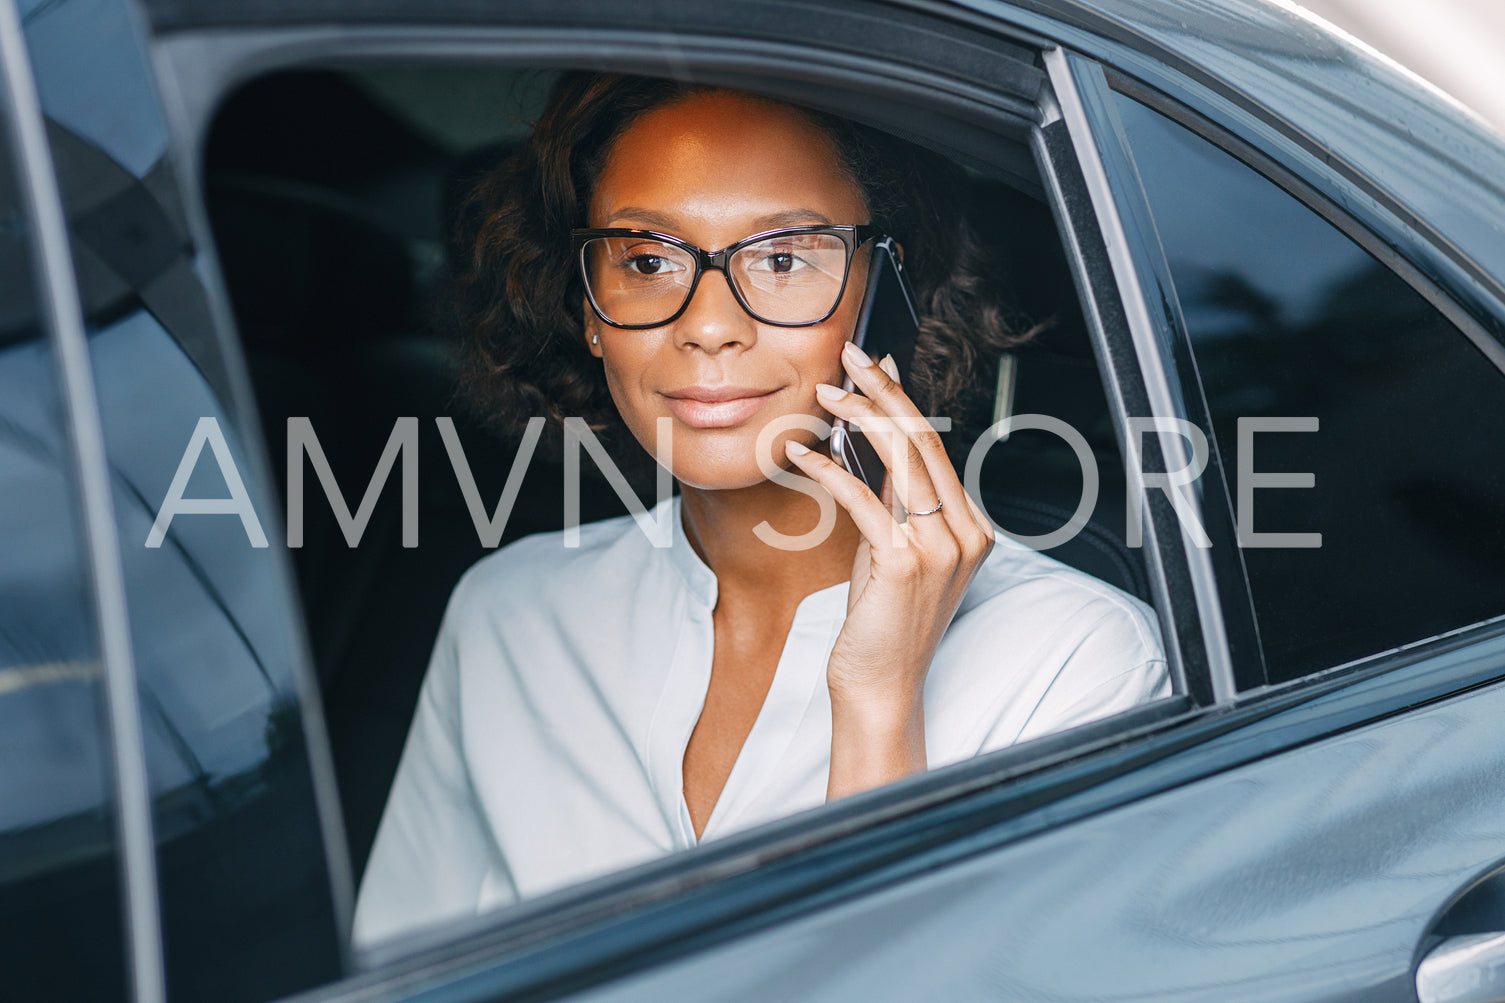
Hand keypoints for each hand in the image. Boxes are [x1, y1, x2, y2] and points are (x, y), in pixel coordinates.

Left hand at [784, 340, 995, 796]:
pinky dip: (830, 469)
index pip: (936, 446)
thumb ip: (895, 502)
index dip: (901, 400)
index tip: (873, 366)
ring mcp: (939, 548)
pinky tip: (803, 453)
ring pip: (901, 459)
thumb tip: (874, 444)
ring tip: (824, 394)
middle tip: (849, 357)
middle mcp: (965, 532)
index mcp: (970, 527)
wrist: (882, 687)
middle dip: (883, 391)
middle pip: (924, 440)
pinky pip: (864, 499)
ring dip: (857, 418)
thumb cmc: (882, 623)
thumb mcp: (894, 551)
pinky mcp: (904, 563)